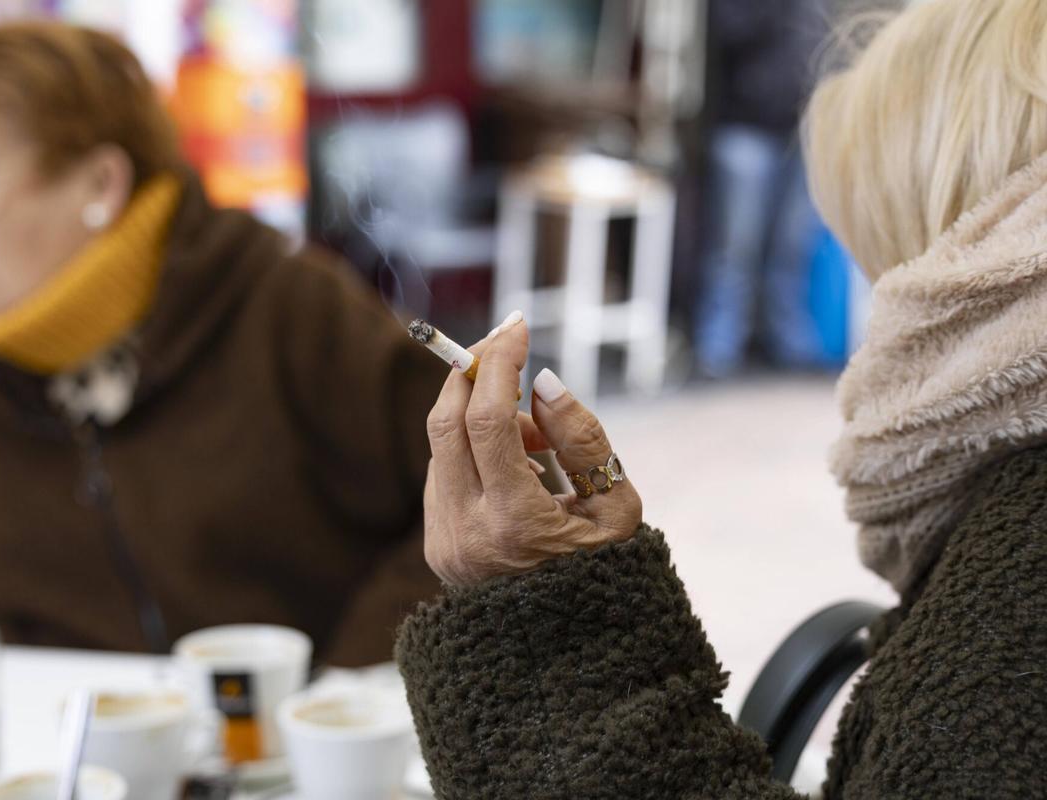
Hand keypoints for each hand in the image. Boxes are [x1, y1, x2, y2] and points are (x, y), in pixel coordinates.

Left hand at [423, 314, 642, 585]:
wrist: (568, 649)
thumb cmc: (608, 573)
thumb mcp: (617, 507)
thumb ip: (582, 438)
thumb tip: (542, 383)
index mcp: (516, 524)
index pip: (487, 420)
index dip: (499, 364)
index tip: (516, 327)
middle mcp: (467, 531)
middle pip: (445, 423)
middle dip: (472, 372)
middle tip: (505, 344)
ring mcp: (444, 540)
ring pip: (442, 446)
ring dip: (480, 416)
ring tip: (538, 438)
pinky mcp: (436, 543)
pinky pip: (444, 472)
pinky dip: (472, 449)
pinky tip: (517, 465)